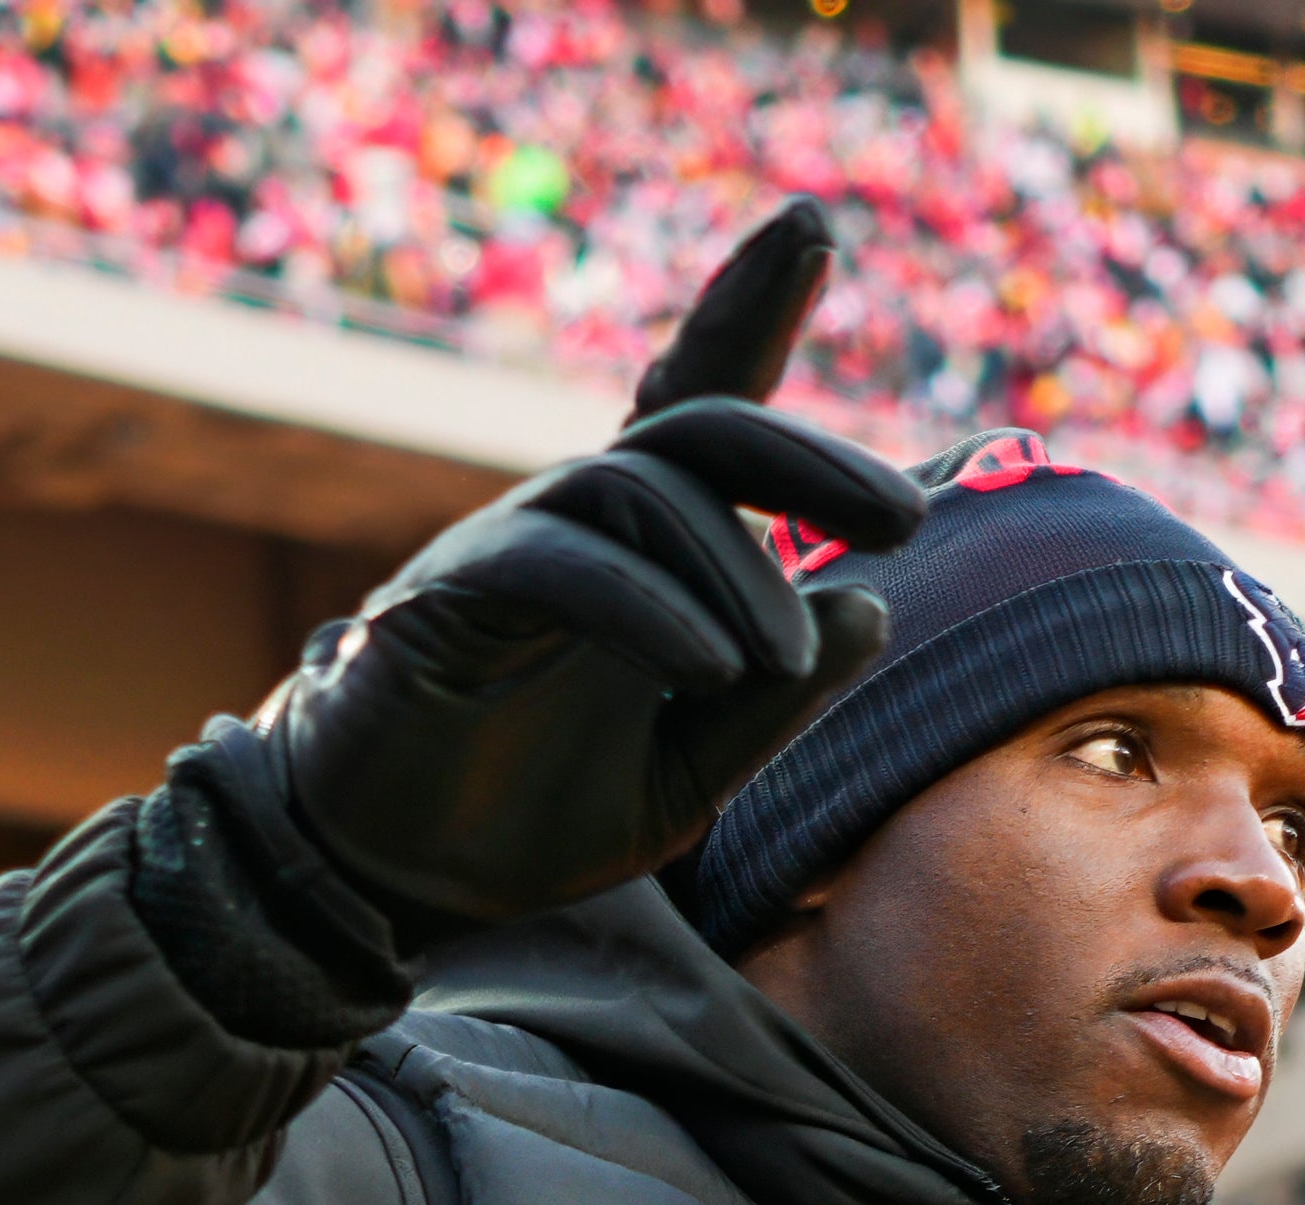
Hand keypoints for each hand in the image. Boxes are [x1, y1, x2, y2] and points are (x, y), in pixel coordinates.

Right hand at [259, 199, 923, 931]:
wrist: (399, 878)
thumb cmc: (539, 812)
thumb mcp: (691, 773)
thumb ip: (777, 704)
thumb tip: (870, 609)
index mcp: (642, 548)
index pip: (702, 404)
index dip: (749, 309)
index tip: (815, 225)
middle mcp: (580, 522)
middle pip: (699, 430)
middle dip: (807, 457)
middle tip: (905, 518)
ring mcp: (510, 546)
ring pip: (640, 493)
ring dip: (733, 573)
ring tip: (780, 661)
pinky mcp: (448, 595)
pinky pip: (558, 563)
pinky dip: (646, 606)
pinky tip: (711, 664)